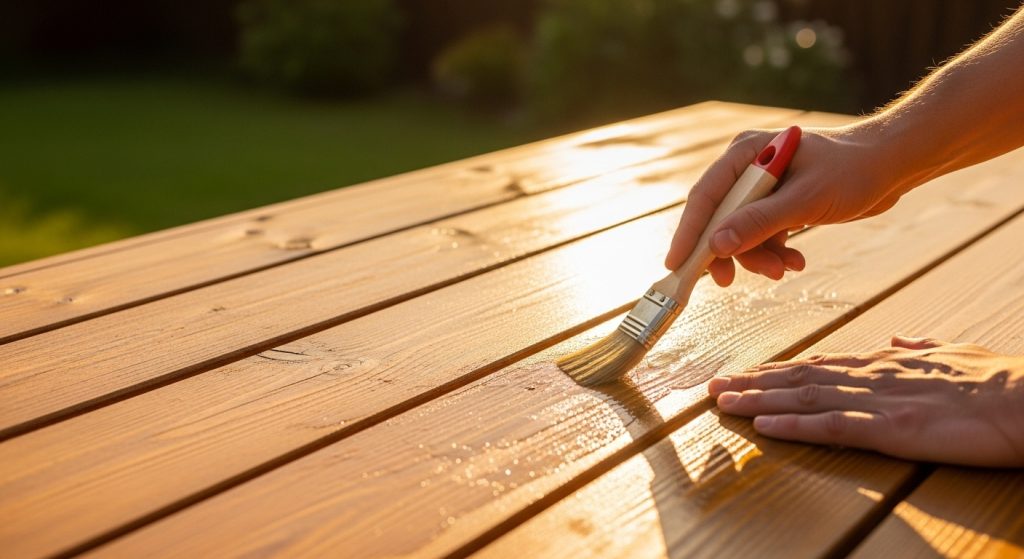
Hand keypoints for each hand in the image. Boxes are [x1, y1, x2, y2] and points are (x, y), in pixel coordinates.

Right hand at [665, 124, 919, 285]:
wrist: (891, 166)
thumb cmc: (853, 171)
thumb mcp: (805, 200)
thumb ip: (759, 222)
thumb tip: (717, 246)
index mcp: (746, 153)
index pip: (706, 196)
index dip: (689, 232)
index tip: (676, 264)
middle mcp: (747, 168)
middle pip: (718, 217)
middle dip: (730, 251)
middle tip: (730, 282)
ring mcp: (760, 187)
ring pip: (740, 232)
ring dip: (758, 256)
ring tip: (783, 270)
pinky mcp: (776, 203)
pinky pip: (760, 235)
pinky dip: (774, 253)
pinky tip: (794, 262)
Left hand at [708, 336, 1023, 466]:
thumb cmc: (996, 380)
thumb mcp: (952, 354)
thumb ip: (919, 348)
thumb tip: (897, 339)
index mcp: (884, 362)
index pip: (818, 364)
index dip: (778, 370)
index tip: (748, 373)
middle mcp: (871, 376)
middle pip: (799, 378)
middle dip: (754, 382)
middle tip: (715, 386)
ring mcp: (877, 401)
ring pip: (803, 398)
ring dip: (758, 401)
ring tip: (722, 403)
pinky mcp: (890, 429)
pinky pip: (831, 428)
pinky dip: (793, 426)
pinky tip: (763, 427)